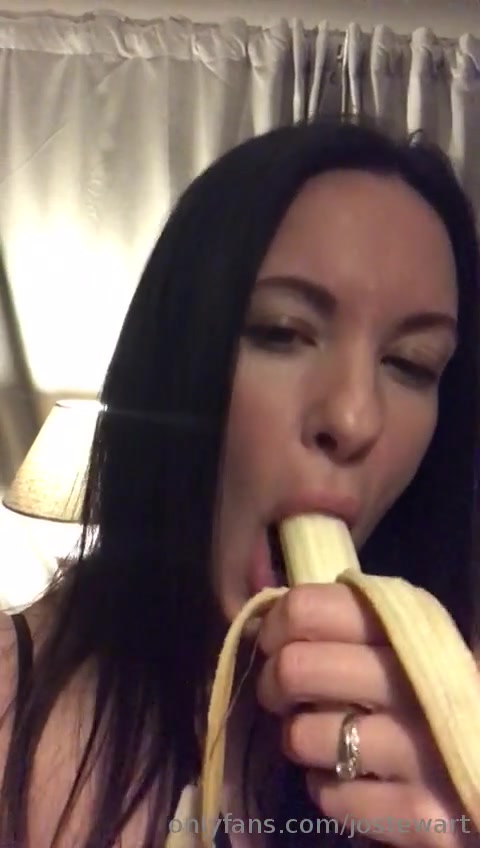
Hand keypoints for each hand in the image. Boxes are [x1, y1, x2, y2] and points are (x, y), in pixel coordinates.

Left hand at [255, 583, 473, 847]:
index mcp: (409, 627)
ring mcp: (424, 751)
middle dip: (273, 684)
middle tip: (284, 696)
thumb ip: (339, 624)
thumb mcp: (396, 643)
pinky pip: (330, 795)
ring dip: (302, 740)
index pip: (309, 608)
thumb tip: (256, 624)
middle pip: (294, 668)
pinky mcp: (423, 814)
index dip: (276, 625)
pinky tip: (355, 779)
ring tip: (328, 739)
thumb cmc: (426, 694)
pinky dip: (329, 790)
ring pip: (303, 736)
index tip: (275, 643)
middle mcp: (419, 681)